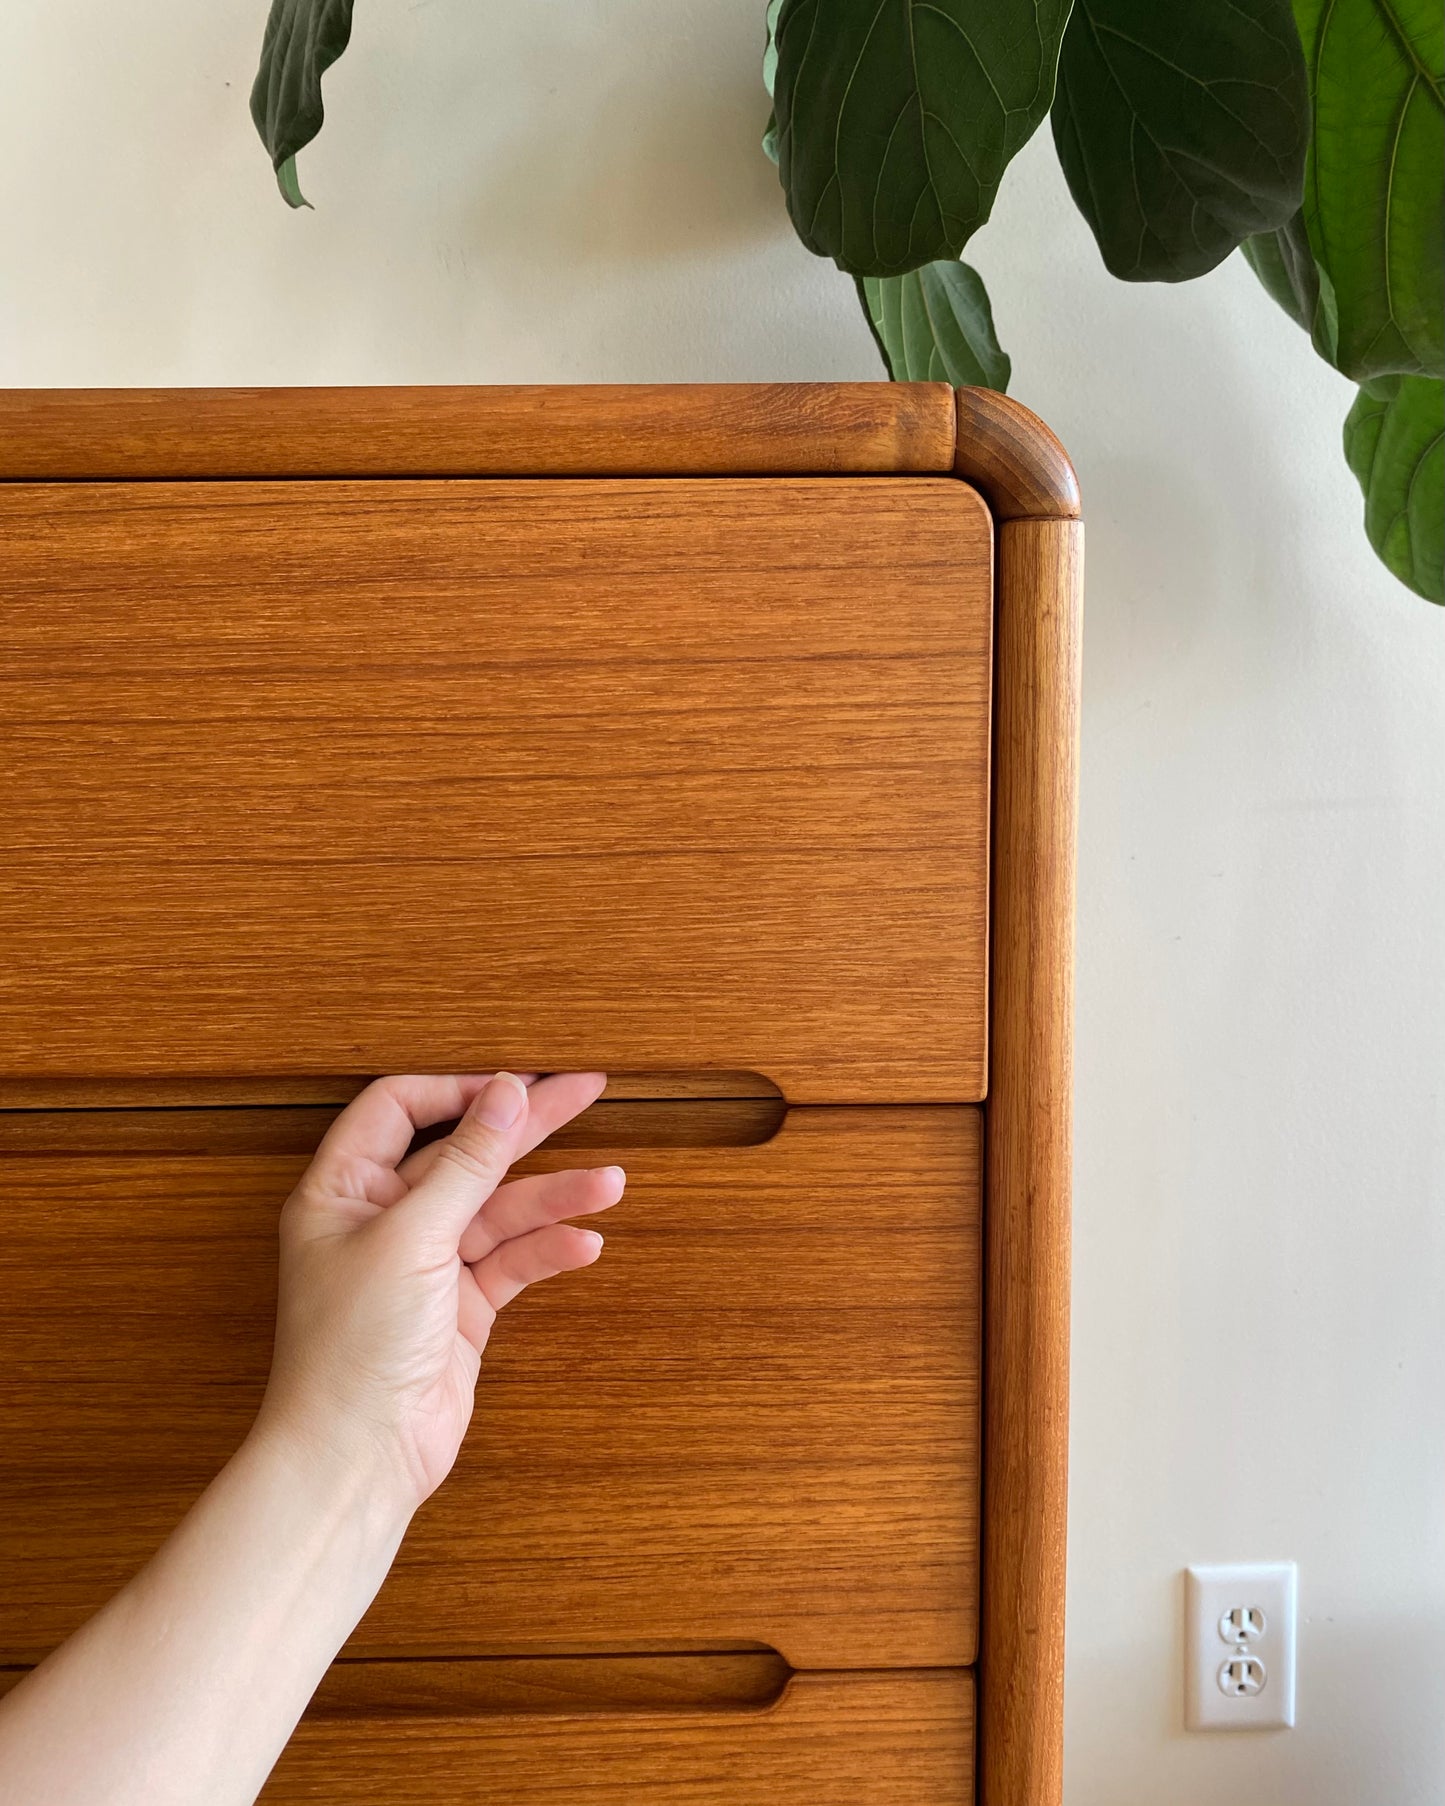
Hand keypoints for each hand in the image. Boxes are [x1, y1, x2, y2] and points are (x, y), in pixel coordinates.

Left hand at [252, 1071, 624, 1514]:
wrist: (357, 1459)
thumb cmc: (351, 1350)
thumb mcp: (412, 1237)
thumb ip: (466, 1161)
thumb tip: (506, 1091)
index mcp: (343, 1189)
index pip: (399, 1108)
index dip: (457, 1090)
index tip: (515, 1083)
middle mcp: (381, 1219)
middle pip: (463, 1152)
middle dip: (526, 1127)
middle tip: (586, 1092)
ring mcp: (423, 1264)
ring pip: (498, 1210)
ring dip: (553, 1196)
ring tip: (610, 1185)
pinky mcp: (458, 1307)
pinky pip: (511, 1261)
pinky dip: (547, 1250)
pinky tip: (584, 1243)